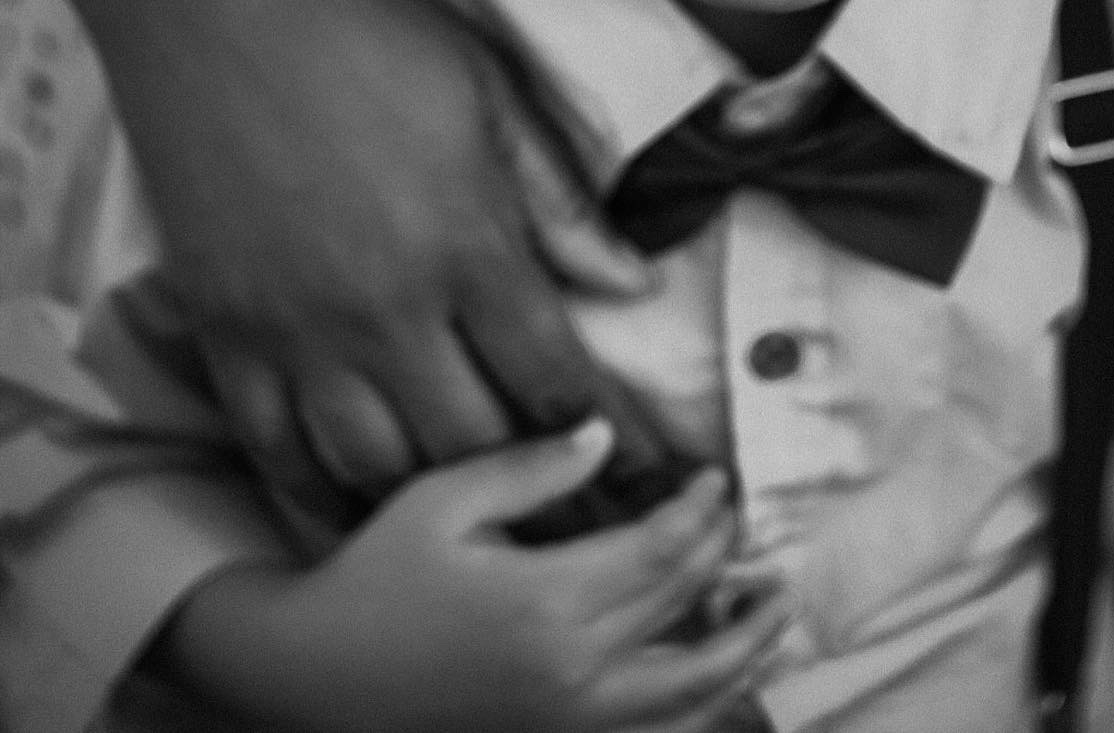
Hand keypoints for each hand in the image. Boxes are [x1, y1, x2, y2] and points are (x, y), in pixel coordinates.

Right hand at [81, 0, 671, 513]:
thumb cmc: (364, 23)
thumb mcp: (487, 88)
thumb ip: (560, 198)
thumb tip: (634, 282)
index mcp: (466, 242)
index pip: (552, 380)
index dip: (604, 433)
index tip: (631, 456)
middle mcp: (385, 307)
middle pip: (473, 444)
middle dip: (531, 475)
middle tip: (561, 483)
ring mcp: (296, 328)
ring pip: (376, 468)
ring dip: (433, 490)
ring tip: (468, 488)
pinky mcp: (224, 328)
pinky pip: (274, 447)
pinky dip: (321, 486)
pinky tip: (357, 491)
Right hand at [161, 421, 790, 732]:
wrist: (315, 678)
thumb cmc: (376, 577)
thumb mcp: (441, 499)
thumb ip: (531, 466)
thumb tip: (606, 436)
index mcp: (545, 603)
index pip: (662, 550)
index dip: (701, 510)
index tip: (716, 476)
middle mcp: (570, 673)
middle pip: (682, 607)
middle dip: (723, 556)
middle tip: (740, 517)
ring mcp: (566, 723)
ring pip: (690, 691)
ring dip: (742, 647)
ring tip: (771, 607)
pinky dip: (699, 708)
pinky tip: (715, 677)